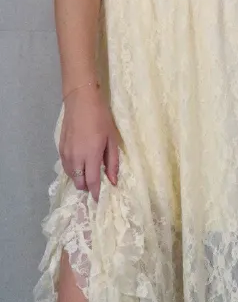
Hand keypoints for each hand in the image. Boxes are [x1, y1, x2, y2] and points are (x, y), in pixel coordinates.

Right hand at [59, 86, 119, 203]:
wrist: (81, 102)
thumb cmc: (101, 119)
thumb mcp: (112, 140)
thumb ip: (112, 162)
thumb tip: (113, 181)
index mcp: (90, 156)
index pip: (92, 182)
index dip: (96, 193)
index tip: (99, 200)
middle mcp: (75, 158)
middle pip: (79, 182)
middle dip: (87, 187)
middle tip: (96, 185)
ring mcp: (65, 153)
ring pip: (71, 175)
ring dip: (79, 178)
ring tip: (88, 175)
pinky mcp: (60, 148)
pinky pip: (66, 166)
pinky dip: (72, 170)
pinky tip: (80, 165)